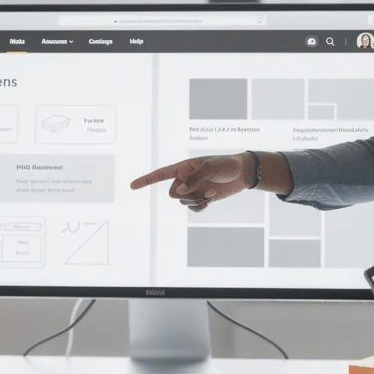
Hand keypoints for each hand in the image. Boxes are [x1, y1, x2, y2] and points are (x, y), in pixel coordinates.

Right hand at [129, 154, 250, 211]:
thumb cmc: (226, 165)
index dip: (145, 180)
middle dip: (183, 195)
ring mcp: (193, 190)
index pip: (160, 174)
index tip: (131, 186)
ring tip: (210, 192)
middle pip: (172, 194)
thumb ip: (194, 179)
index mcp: (183, 168)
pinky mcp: (202, 198)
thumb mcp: (210, 168)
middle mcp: (185, 179)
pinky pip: (193, 209)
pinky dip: (200, 207)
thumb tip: (180, 192)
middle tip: (198, 191)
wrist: (242, 173)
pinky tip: (210, 199)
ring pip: (183, 202)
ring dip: (196, 200)